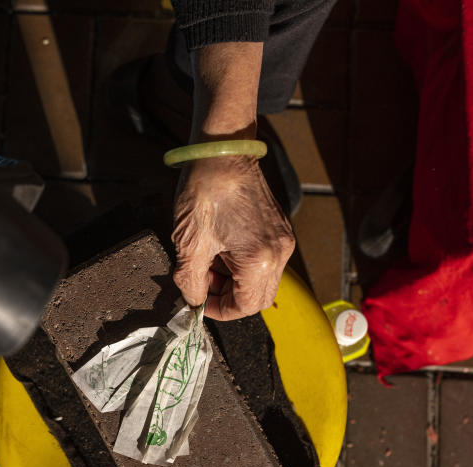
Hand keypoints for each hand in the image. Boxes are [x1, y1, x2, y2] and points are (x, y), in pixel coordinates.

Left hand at [171, 154, 294, 320]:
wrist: (222, 151)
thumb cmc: (206, 191)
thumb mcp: (189, 243)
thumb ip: (190, 281)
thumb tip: (193, 299)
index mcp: (261, 261)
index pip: (245, 306)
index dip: (218, 310)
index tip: (198, 302)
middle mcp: (280, 253)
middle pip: (257, 297)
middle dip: (226, 296)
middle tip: (200, 280)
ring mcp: (282, 240)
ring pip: (260, 279)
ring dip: (232, 279)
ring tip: (206, 260)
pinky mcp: (278, 229)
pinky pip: (263, 260)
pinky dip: (240, 263)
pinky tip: (219, 247)